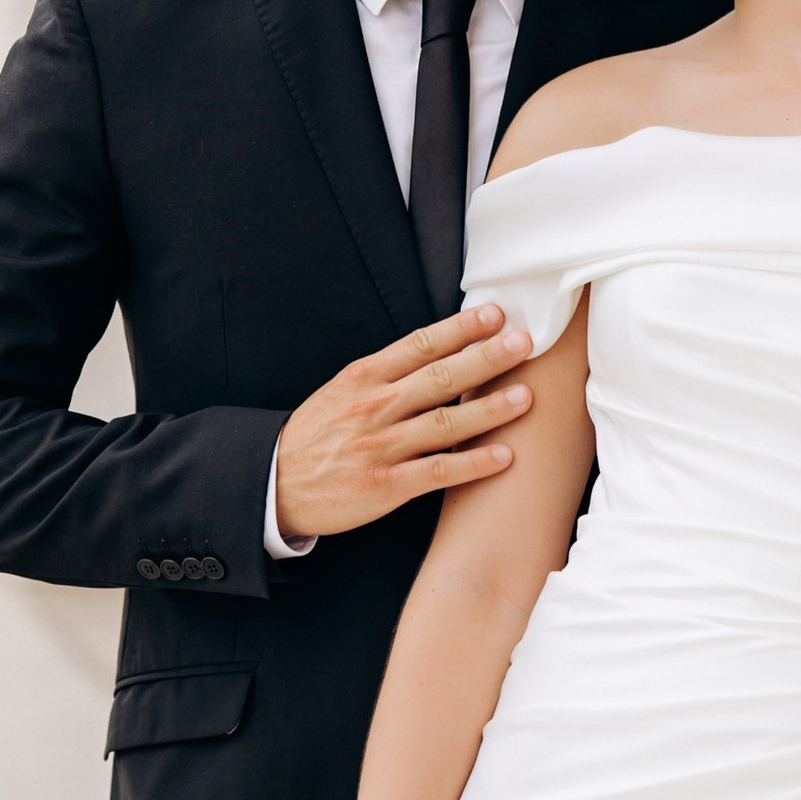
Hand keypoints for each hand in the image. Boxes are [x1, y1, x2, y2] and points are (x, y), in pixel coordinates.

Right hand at [275, 305, 534, 541]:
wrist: (275, 484)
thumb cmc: (317, 435)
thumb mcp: (342, 391)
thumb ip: (387, 373)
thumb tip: (439, 351)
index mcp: (365, 378)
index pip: (420, 345)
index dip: (459, 328)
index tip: (494, 314)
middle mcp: (375, 407)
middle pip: (439, 377)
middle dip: (485, 358)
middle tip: (524, 343)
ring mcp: (382, 447)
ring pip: (444, 423)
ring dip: (488, 409)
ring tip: (525, 396)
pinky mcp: (386, 485)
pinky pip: (437, 471)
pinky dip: (472, 465)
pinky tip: (503, 456)